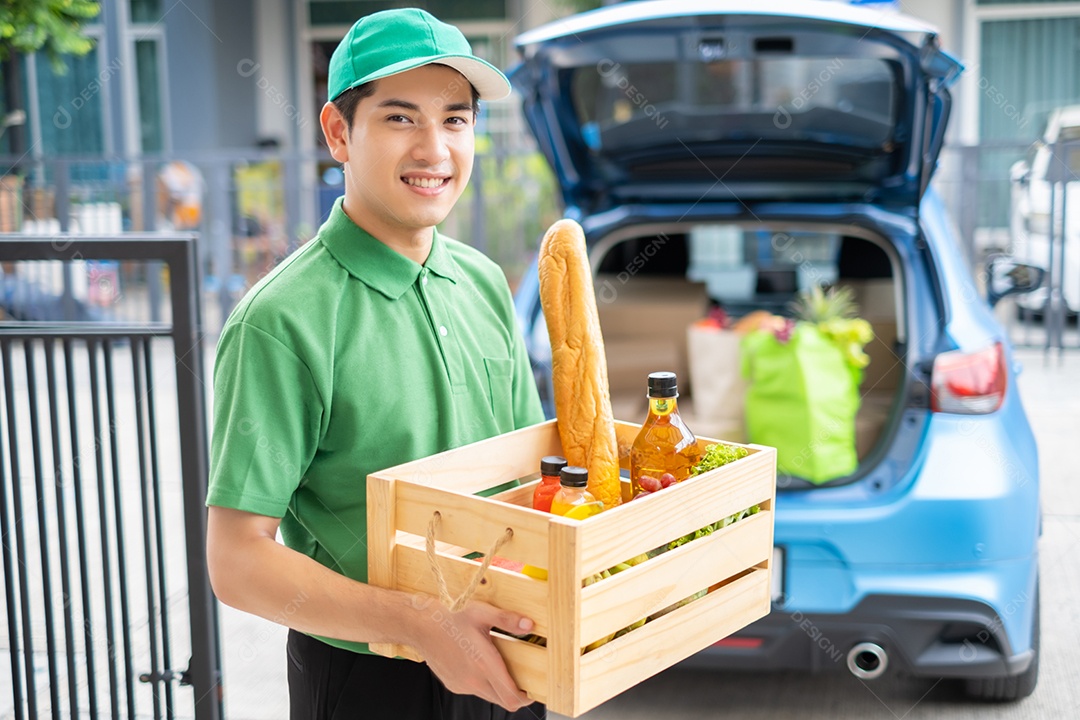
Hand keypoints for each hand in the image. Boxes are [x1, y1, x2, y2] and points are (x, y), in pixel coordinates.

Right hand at [409, 596, 534, 710]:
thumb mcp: (482, 613)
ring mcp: (462, 685)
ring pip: (489, 696)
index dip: (527, 697)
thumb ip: (506, 620)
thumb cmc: (450, 617)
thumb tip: (529, 625)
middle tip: (523, 676)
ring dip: (499, 687)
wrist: (421, 626)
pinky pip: (475, 691)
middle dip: (515, 692)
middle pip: (503, 701)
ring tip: (500, 665)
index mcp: (483, 665)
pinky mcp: (454, 685)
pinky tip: (479, 663)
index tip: (534, 688)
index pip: (511, 697)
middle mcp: (473, 680)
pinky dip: (483, 683)